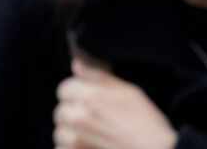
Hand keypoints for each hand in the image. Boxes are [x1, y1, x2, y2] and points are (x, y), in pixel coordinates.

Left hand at [54, 59, 176, 148]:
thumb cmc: (147, 124)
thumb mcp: (129, 91)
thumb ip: (99, 76)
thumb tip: (76, 64)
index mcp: (91, 98)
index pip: (64, 88)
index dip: (75, 90)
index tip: (85, 96)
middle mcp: (80, 120)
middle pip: (60, 112)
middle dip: (72, 112)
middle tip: (91, 116)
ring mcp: (78, 142)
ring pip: (59, 134)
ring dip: (70, 133)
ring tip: (89, 133)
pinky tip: (87, 145)